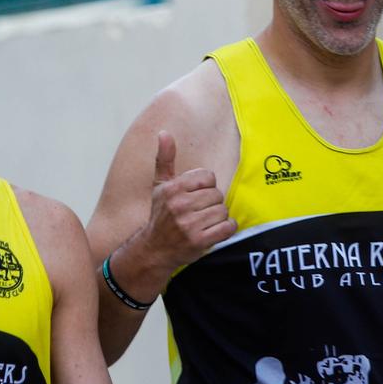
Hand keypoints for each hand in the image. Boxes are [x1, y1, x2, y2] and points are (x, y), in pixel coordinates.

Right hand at [129, 131, 236, 278]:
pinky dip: (226, 229)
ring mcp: (189, 224)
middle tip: (200, 212)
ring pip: (223, 211)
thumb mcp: (159, 186)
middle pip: (217, 195)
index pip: (208, 177)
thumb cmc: (161, 215)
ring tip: (205, 223)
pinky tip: (215, 231)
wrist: (154, 250)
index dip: (206, 187)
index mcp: (172, 189)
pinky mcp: (199, 241)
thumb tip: (164, 133)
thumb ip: (164, 159)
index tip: (196, 196)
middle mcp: (179, 205)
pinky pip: (227, 227)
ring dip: (218, 218)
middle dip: (212, 204)